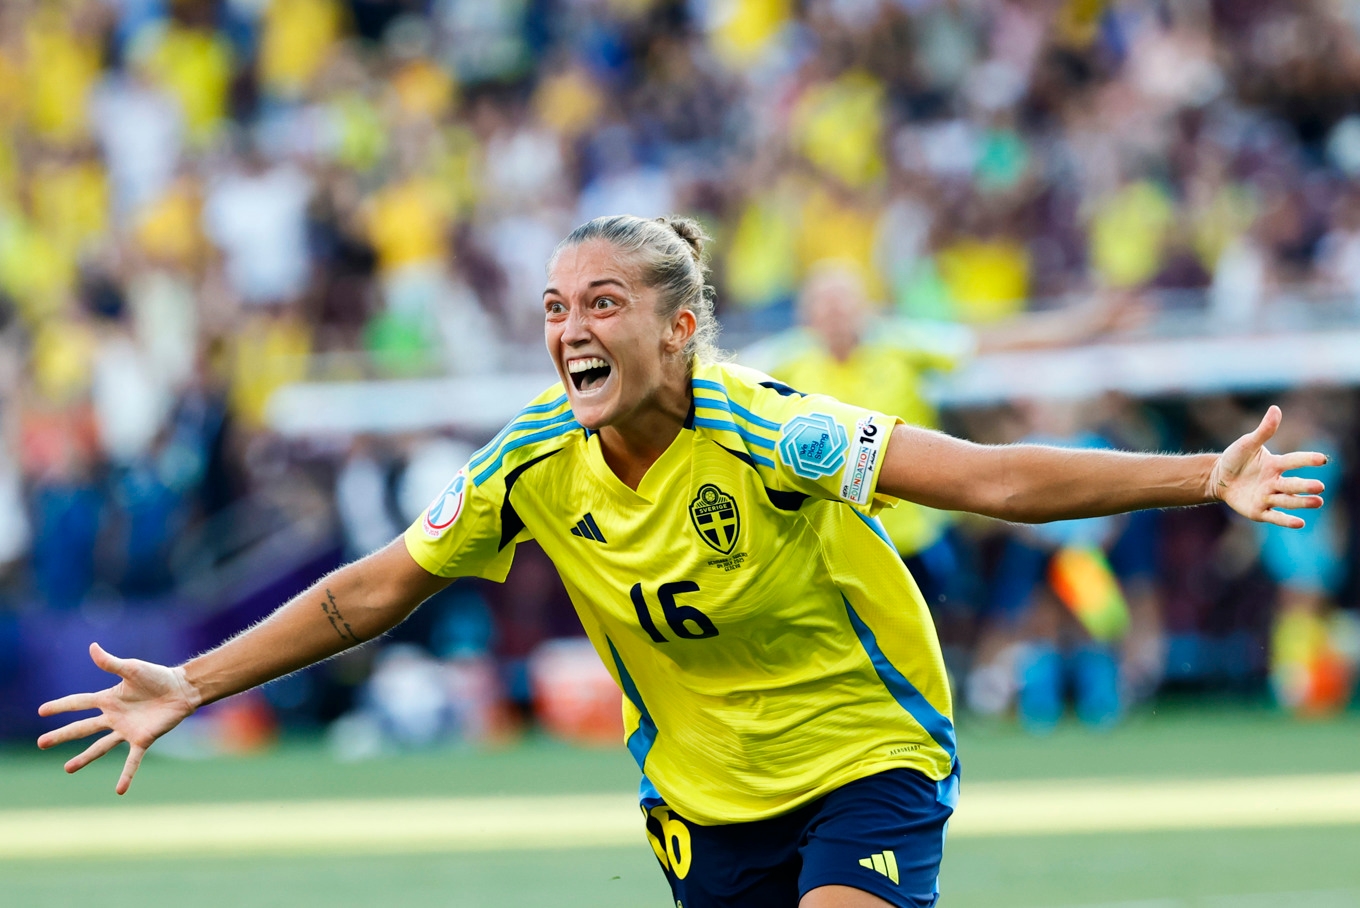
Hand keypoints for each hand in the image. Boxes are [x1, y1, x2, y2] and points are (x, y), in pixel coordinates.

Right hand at [37, 643, 200, 794]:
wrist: (181, 689)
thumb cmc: (157, 676)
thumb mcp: (131, 668)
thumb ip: (110, 663)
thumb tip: (92, 647)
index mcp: (108, 698)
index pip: (79, 703)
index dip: (61, 706)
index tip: (41, 711)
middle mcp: (114, 716)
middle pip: (82, 728)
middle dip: (61, 735)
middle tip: (41, 744)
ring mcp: (126, 729)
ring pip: (100, 747)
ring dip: (84, 758)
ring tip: (67, 769)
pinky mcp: (142, 739)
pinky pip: (132, 760)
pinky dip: (126, 775)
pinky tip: (119, 790)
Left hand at [1207, 405, 1326, 527]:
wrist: (1217, 478)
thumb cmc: (1235, 459)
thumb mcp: (1247, 444)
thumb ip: (1263, 431)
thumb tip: (1275, 409)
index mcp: (1275, 465)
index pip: (1294, 461)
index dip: (1307, 460)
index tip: (1323, 459)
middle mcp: (1276, 482)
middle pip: (1293, 485)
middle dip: (1306, 486)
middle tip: (1320, 487)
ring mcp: (1268, 497)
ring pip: (1287, 500)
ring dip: (1301, 502)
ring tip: (1317, 502)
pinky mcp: (1259, 511)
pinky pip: (1274, 516)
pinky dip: (1286, 520)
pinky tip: (1300, 522)